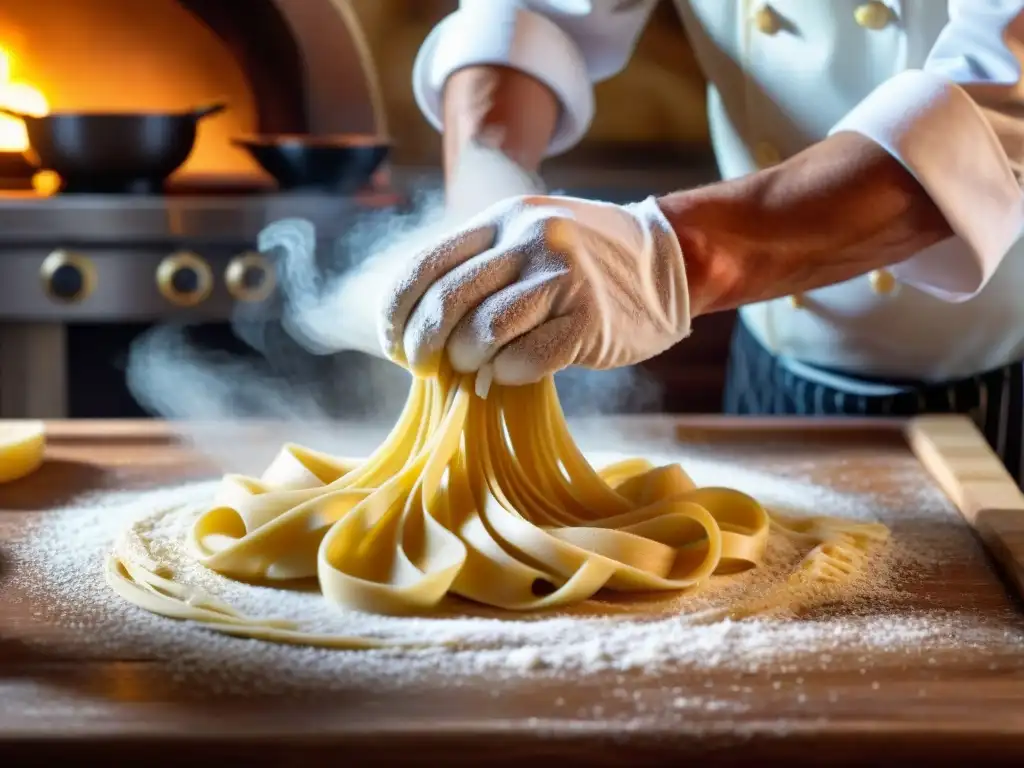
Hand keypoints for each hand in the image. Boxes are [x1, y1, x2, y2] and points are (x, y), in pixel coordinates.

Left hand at [379, 194, 690, 387]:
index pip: (426, 265)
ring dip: (468, 362)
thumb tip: (418, 332)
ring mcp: (562, 276)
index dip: (398, 312)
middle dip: (425, 345)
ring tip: (478, 367)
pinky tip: (512, 371)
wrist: (668, 261)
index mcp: (502, 220)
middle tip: (428, 368)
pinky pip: (526, 358)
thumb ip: (480, 272)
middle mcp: (528, 241)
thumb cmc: (583, 265)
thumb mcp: (527, 242)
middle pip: (448, 301)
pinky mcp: (589, 317)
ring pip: (484, 331)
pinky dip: (507, 374)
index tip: (395, 345)